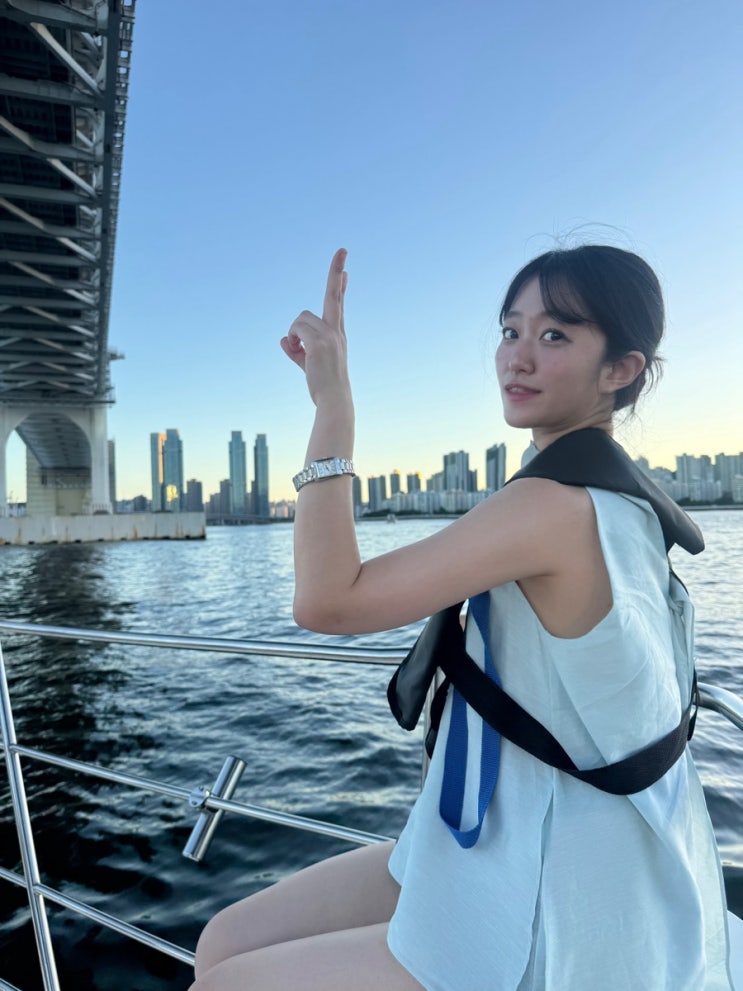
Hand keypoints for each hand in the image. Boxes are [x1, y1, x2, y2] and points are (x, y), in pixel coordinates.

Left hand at [281, 248, 350, 405]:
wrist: (334, 400)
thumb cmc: (322, 385)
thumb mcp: (307, 364)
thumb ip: (296, 350)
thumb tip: (284, 339)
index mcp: (337, 334)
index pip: (338, 304)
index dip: (340, 285)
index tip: (345, 268)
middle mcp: (336, 331)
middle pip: (334, 295)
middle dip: (336, 270)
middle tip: (342, 249)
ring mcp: (330, 335)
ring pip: (300, 318)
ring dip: (295, 333)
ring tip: (299, 351)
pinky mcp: (320, 342)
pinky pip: (295, 330)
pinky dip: (291, 341)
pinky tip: (297, 353)